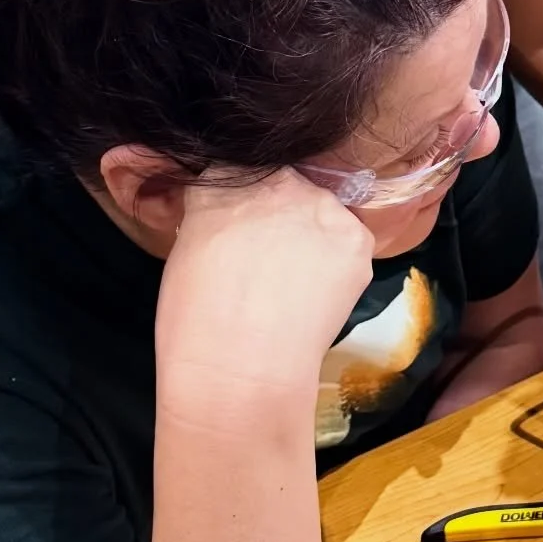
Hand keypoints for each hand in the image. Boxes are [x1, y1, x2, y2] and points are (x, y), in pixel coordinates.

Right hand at [156, 170, 374, 404]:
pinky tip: (317, 293)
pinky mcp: (356, 237)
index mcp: (223, 181)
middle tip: (271, 260)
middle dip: (280, 216)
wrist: (241, 369)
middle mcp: (277, 181)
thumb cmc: (194, 323)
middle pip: (285, 186)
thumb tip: (230, 218)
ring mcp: (321, 206)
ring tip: (295, 282)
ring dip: (313, 236)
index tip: (240, 232)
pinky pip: (349, 240)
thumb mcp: (186, 251)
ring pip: (321, 212)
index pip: (238, 172)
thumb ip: (211, 217)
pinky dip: (338, 263)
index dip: (241, 205)